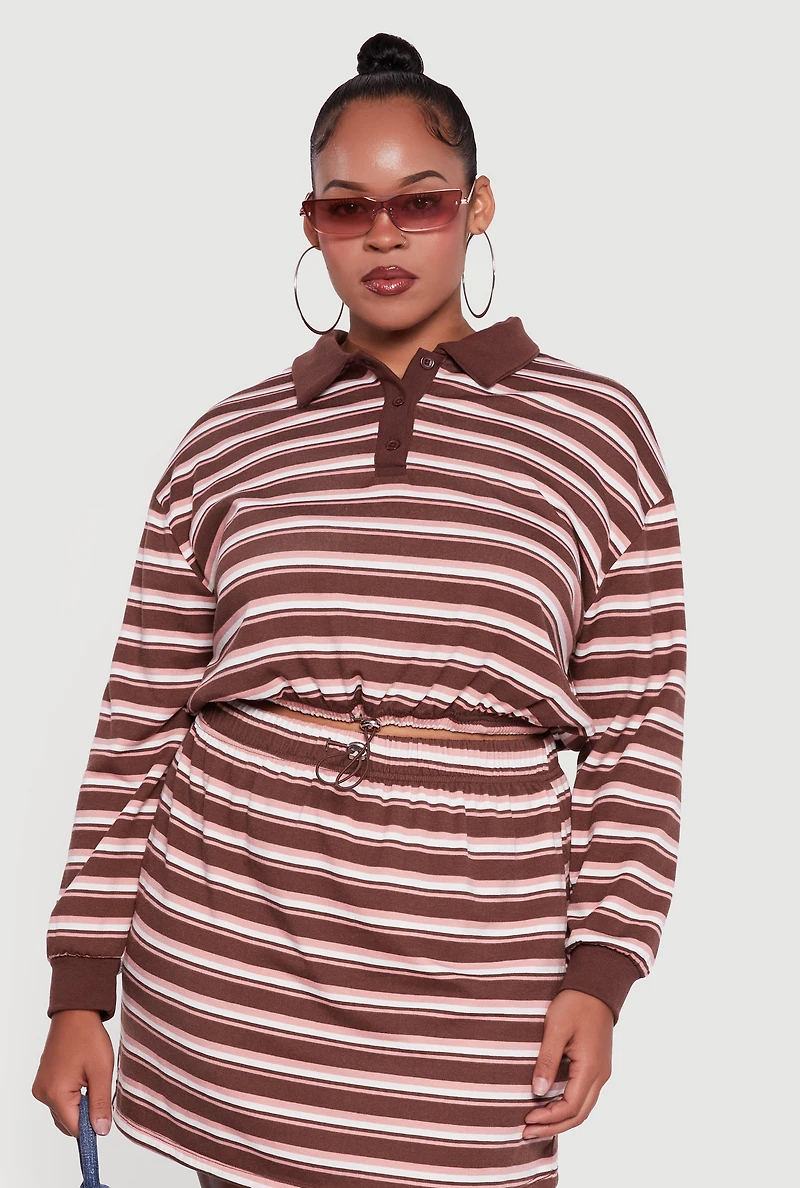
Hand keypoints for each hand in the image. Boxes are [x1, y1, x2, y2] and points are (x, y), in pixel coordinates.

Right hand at [31, 1010, 114, 1137]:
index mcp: (56, 1093)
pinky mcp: (43, 1081)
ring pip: (64, 1111)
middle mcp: (43, 1093)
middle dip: (86, 1113)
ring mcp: (41, 1087)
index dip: (92, 1126)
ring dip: (79, 1103)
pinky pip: (59, 1099)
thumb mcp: (101, 1070)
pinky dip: (72, 1095)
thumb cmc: (88, 1036)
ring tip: (90, 1079)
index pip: (74, 1128)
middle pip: (67, 1121)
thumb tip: (101, 1131)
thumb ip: (100, 1103)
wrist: (75, 1012)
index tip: (104, 1115)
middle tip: (99, 1088)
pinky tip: (82, 1076)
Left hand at [523, 989, 612, 1139]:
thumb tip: (538, 1092)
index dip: (548, 1118)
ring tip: (536, 1124)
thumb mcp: (555, 1029)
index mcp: (591, 1068)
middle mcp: (600, 1075)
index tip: (526, 1120)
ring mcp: (601, 1072)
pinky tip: (550, 1106)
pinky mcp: (597, 1066)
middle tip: (527, 1132)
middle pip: (579, 1115)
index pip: (570, 1107)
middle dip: (553, 1126)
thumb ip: (547, 1060)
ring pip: (583, 1108)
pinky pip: (584, 1096)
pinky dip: (568, 1107)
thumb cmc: (575, 1003)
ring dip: (561, 1119)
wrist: (595, 987)